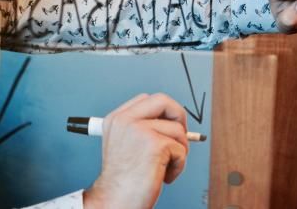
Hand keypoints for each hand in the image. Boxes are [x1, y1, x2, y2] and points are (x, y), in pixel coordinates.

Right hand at [83, 93, 188, 208]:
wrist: (115, 200)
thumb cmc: (121, 180)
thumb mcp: (123, 144)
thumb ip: (141, 128)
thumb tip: (171, 121)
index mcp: (116, 119)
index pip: (146, 99)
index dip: (162, 111)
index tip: (166, 126)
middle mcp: (125, 120)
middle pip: (163, 101)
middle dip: (178, 117)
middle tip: (178, 137)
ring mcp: (140, 130)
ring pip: (177, 129)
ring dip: (179, 150)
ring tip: (164, 166)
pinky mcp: (155, 144)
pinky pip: (181, 149)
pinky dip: (179, 165)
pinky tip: (164, 175)